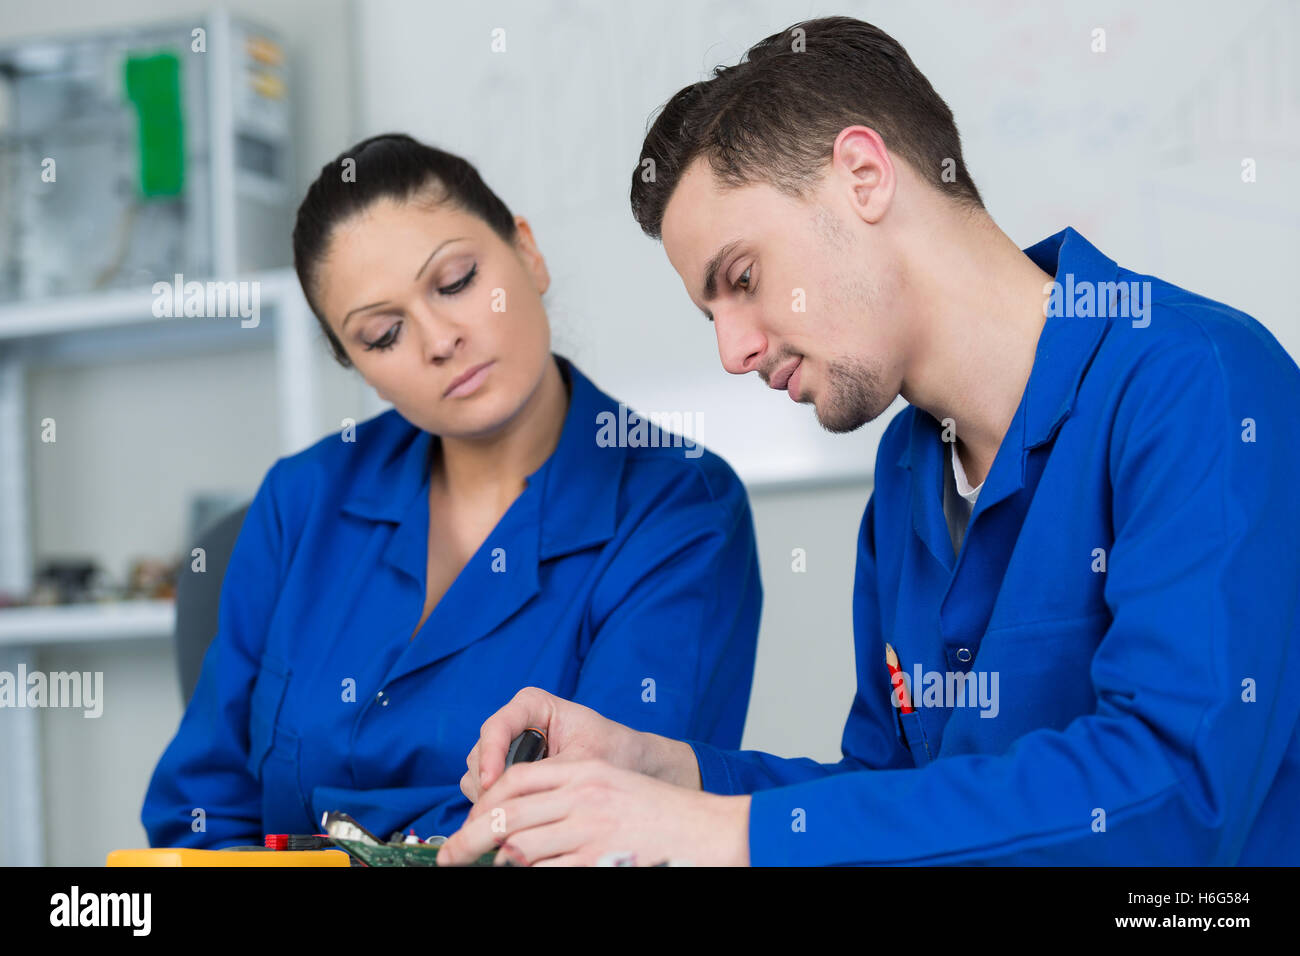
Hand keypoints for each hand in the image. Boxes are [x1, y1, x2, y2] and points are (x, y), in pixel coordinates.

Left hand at [438, 758, 750, 865]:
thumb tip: (513, 828)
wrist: (708, 832)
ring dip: (503, 863)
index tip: (469, 823)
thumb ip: (568, 797)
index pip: (515, 780)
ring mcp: (590, 829)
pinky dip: (532, 875)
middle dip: (468, 840)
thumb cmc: (659, 816)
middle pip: (505, 815)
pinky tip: (531, 875)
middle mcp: (583, 796)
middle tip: (450, 858)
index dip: (483, 802)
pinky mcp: (598, 859)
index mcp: (584, 772)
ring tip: (500, 869)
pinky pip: (546, 871)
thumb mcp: (611, 789)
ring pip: (518, 847)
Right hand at [460, 687, 698, 802]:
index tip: (493, 784)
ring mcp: (508, 748)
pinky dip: (497, 806)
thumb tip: (516, 805)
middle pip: (481, 752)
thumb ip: (547, 777)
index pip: (497, 726)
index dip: (490, 755)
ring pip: (478, 774)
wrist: (631, 763)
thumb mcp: (582, 763)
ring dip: (491, 799)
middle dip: (489, 785)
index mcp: (532, 704)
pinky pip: (486, 790)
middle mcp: (515, 723)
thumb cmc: (613, 751)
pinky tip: (518, 822)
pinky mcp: (507, 772)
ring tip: (518, 819)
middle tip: (502, 816)